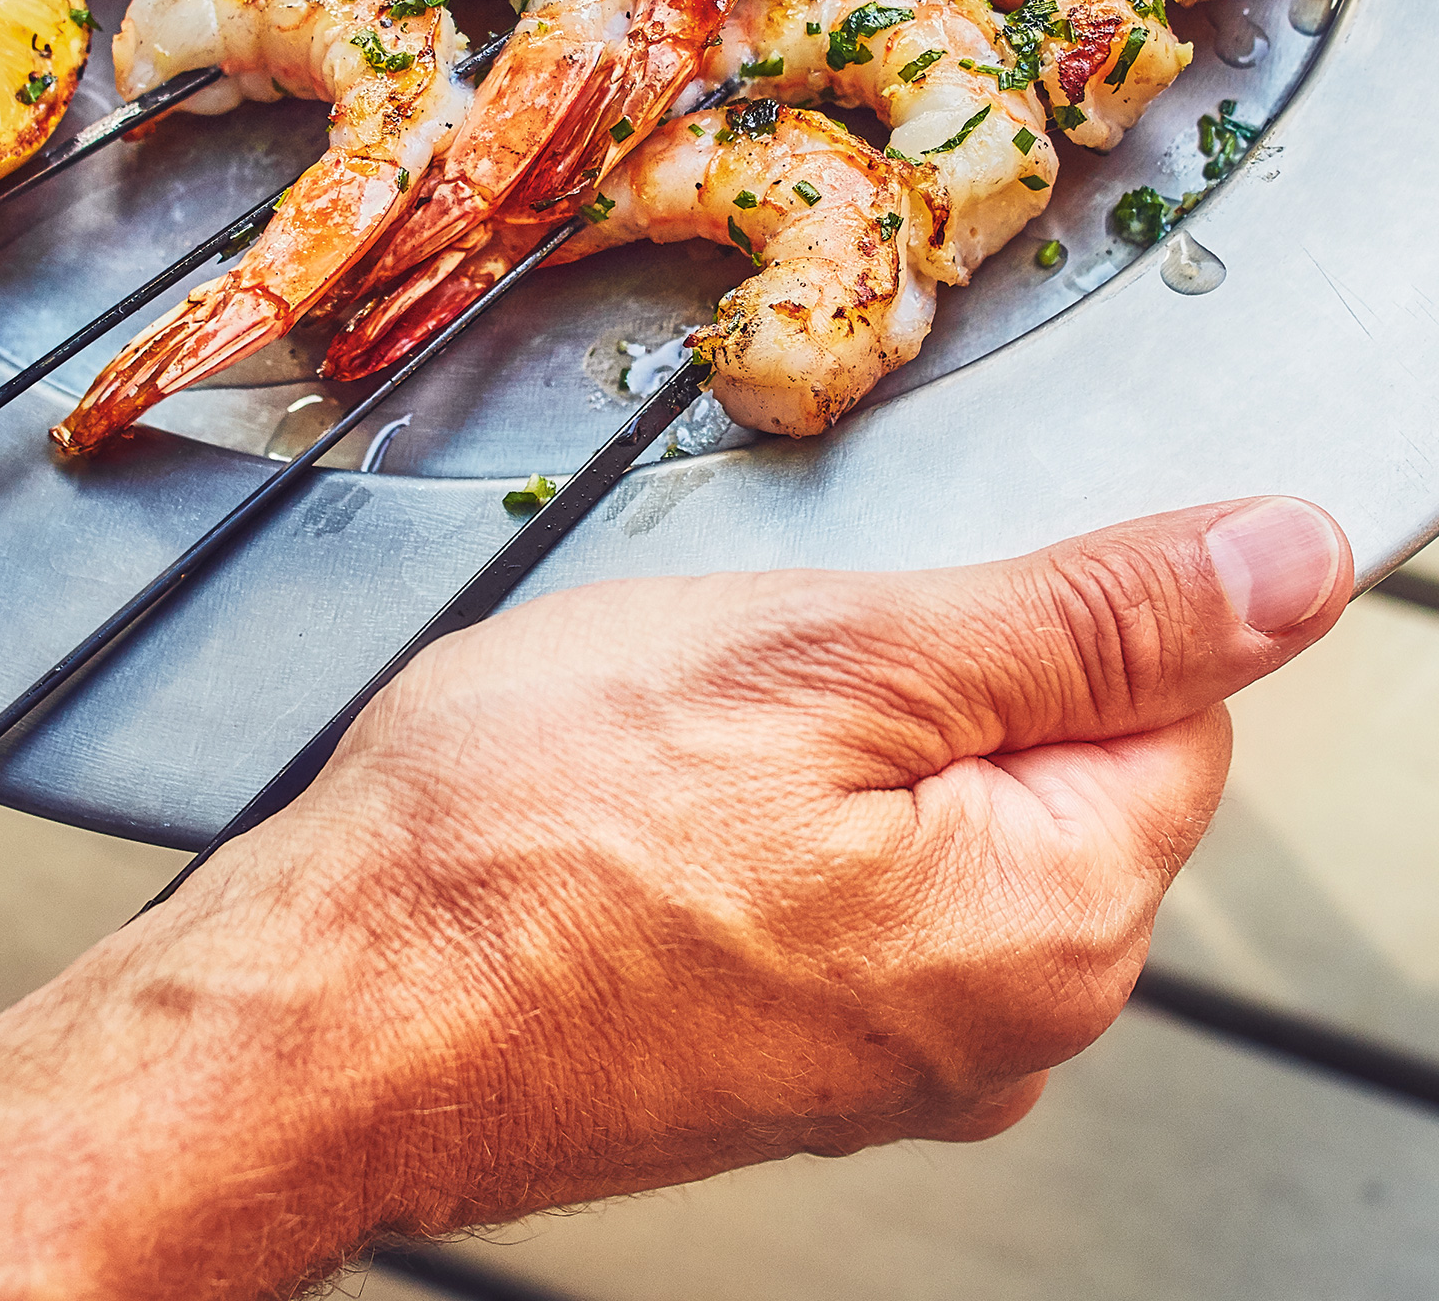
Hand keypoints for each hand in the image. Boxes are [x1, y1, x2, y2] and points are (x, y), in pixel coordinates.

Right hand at [0, 495, 1349, 1300]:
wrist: (327, 1010)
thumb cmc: (528, 834)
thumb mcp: (832, 656)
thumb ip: (1088, 615)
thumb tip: (1289, 562)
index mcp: (1054, 923)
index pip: (1174, 698)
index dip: (1040, 598)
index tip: (907, 577)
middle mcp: (1006, 1027)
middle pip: (1049, 757)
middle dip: (921, 663)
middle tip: (755, 652)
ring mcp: (892, 1054)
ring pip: (928, 808)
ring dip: (827, 731)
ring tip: (678, 724)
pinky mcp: (790, 1053)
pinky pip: (840, 879)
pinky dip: (769, 808)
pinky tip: (652, 793)